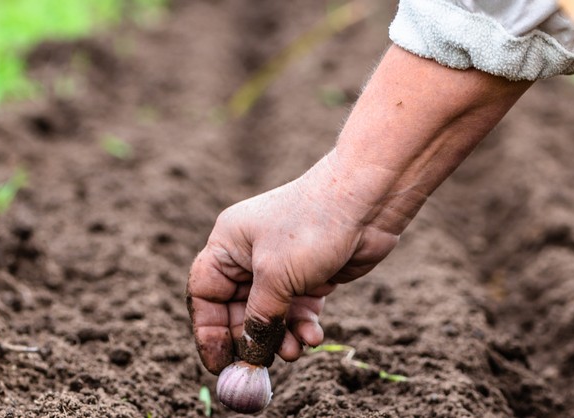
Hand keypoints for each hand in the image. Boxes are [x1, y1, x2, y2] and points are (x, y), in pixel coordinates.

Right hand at [187, 156, 399, 372]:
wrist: (367, 202)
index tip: (218, 363)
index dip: (208, 330)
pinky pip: (297, 311)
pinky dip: (303, 326)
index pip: (205, 294)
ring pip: (271, 315)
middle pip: (238, 310)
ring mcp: (281, 266)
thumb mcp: (276, 277)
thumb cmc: (312, 228)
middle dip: (251, 339)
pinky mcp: (310, 276)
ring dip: (280, 337)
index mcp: (228, 245)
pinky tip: (313, 337)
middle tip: (261, 366)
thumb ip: (260, 318)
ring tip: (295, 352)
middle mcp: (250, 255)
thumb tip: (249, 353)